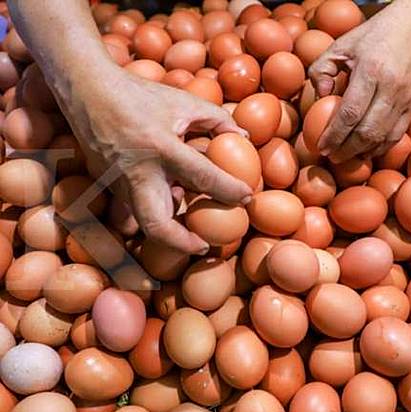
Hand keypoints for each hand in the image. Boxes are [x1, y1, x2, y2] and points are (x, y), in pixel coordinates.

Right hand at [66, 66, 251, 254]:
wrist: (87, 91)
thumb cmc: (140, 95)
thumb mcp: (184, 102)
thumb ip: (218, 120)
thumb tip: (244, 138)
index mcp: (162, 148)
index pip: (204, 178)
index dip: (230, 191)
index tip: (247, 198)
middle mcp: (138, 173)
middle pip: (157, 226)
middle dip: (183, 244)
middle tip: (204, 245)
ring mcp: (118, 183)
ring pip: (143, 223)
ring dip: (168, 230)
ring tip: (191, 229)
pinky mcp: (107, 186)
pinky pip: (133, 208)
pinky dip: (154, 209)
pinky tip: (170, 200)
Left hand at [309, 0, 410, 162]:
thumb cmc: (375, 33)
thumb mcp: (341, 44)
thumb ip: (322, 69)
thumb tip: (320, 97)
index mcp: (371, 71)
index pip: (349, 114)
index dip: (334, 135)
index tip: (321, 147)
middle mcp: (392, 88)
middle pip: (367, 132)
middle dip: (346, 150)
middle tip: (331, 157)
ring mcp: (407, 98)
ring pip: (384, 138)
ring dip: (363, 152)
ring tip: (346, 157)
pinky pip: (398, 135)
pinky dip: (381, 147)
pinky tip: (367, 150)